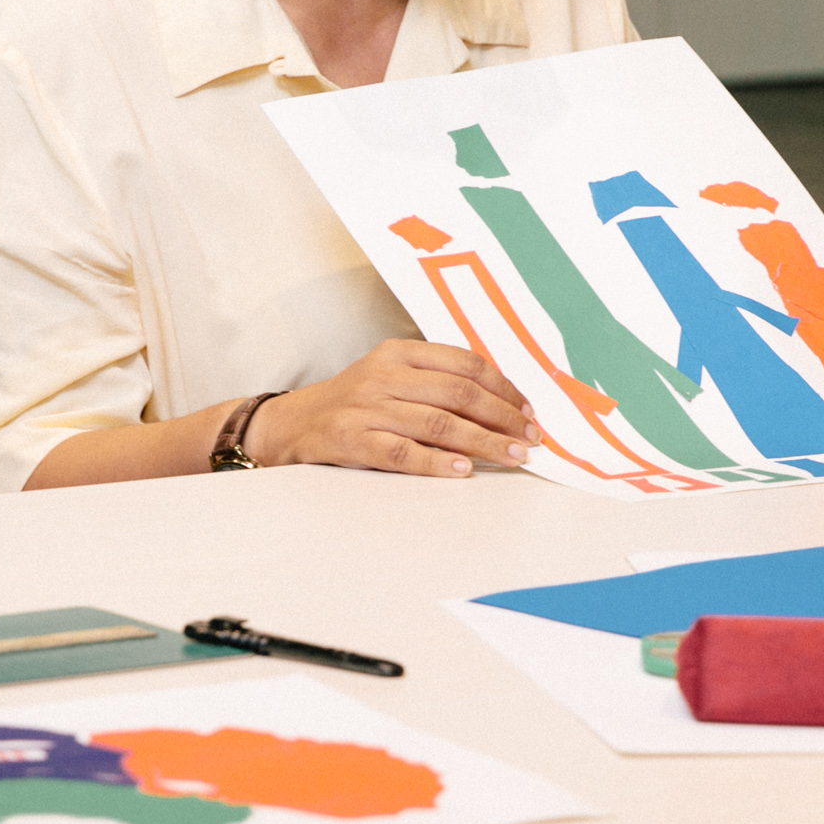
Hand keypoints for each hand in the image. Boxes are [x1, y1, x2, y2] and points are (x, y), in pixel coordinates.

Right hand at [249, 340, 541, 478]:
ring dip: (484, 442)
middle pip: (459, 394)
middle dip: (504, 417)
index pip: (465, 364)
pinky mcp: (353, 441)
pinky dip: (438, 462)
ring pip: (439, 423)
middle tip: (531, 438)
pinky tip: (464, 470)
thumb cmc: (354, 402)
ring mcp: (367, 408)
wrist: (292, 423)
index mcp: (399, 353)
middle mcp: (384, 376)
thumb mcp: (391, 375)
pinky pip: (404, 453)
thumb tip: (502, 403)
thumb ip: (437, 380)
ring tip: (513, 456)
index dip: (504, 388)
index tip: (528, 411)